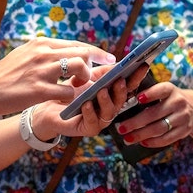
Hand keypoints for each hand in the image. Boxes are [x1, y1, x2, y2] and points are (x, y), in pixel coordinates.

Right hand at [0, 36, 115, 117]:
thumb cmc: (4, 75)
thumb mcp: (24, 54)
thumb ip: (43, 52)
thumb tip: (63, 51)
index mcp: (40, 44)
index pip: (76, 44)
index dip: (94, 51)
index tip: (107, 57)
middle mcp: (43, 53)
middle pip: (82, 52)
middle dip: (99, 62)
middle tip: (106, 71)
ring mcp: (41, 71)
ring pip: (79, 67)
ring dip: (86, 78)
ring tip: (82, 86)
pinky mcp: (39, 90)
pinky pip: (68, 91)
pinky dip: (73, 96)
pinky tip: (70, 100)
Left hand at [33, 63, 149, 138]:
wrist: (50, 106)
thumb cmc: (72, 90)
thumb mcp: (89, 77)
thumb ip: (103, 71)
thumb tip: (118, 62)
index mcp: (113, 94)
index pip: (128, 85)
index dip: (136, 76)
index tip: (142, 65)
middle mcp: (110, 107)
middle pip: (122, 100)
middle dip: (122, 90)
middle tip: (120, 80)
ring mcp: (101, 119)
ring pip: (110, 112)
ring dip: (106, 101)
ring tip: (101, 91)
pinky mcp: (88, 129)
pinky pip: (93, 122)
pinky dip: (90, 112)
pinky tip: (86, 104)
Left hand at [111, 80, 192, 147]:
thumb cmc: (171, 99)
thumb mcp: (165, 91)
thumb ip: (150, 95)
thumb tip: (126, 104)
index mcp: (171, 90)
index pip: (161, 90)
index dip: (150, 94)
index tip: (137, 99)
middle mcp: (178, 102)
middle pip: (154, 114)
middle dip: (135, 122)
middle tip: (121, 128)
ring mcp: (182, 117)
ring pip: (159, 128)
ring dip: (141, 135)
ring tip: (128, 138)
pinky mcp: (184, 131)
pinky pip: (167, 139)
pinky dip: (153, 142)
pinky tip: (142, 142)